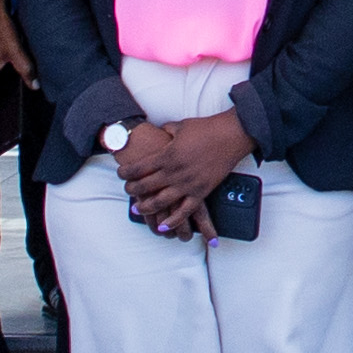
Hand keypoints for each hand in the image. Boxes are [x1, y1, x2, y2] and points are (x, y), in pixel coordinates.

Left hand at [119, 104, 255, 236]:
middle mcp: (175, 172)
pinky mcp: (201, 191)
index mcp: (167, 155)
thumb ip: (167, 131)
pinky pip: (185, 211)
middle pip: (146, 185)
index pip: (139, 167)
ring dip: (146, 207)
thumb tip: (160, 132)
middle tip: (127, 190)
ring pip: (161, 201)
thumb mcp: (180, 126)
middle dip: (132, 189)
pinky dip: (173, 220)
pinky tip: (163, 226)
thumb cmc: (207, 128)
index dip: (127, 172)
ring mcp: (188, 184)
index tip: (121, 173)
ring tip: (138, 208)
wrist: (231, 135)